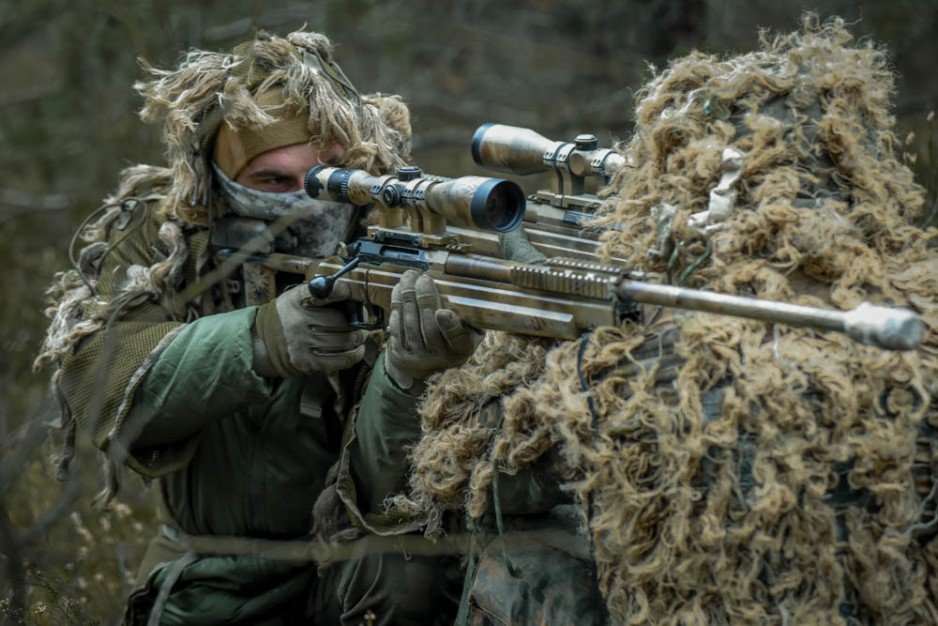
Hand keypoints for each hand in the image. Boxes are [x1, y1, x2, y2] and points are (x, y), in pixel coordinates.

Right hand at [253, 281, 365, 377]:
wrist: (266, 341)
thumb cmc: (290, 315)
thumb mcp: (296, 297)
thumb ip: (318, 292)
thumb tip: (349, 290)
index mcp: (297, 301)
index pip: (323, 292)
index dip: (340, 290)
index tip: (349, 291)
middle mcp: (299, 322)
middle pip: (342, 323)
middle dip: (358, 324)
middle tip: (363, 324)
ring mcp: (303, 344)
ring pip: (344, 342)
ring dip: (359, 340)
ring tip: (360, 337)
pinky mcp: (307, 362)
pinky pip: (339, 361)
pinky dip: (354, 356)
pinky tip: (356, 351)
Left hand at [384, 270, 481, 391]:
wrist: (423, 366)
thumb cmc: (449, 338)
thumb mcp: (468, 332)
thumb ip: (469, 315)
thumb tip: (468, 287)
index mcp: (462, 350)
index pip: (459, 341)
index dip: (451, 327)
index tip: (443, 312)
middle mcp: (441, 359)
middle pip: (430, 328)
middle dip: (425, 300)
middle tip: (423, 279)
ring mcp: (419, 360)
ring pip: (411, 324)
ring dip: (408, 297)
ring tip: (409, 278)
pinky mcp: (400, 356)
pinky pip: (397, 328)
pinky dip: (397, 307)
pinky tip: (399, 291)